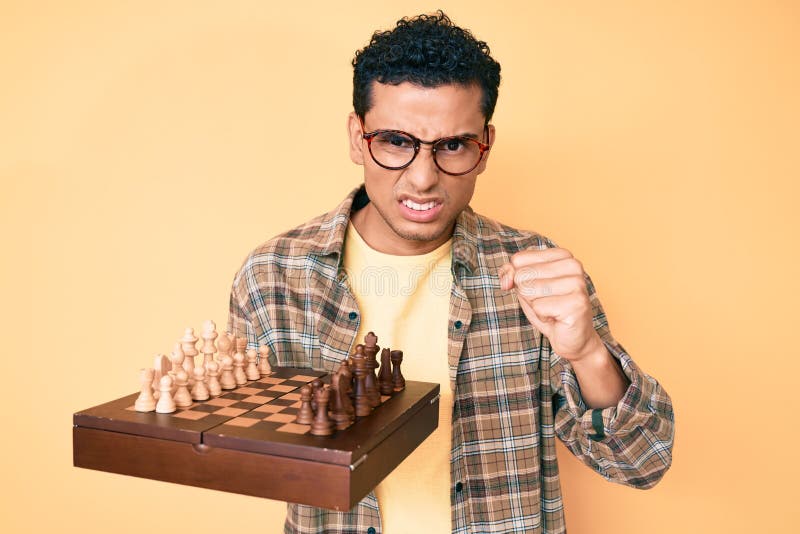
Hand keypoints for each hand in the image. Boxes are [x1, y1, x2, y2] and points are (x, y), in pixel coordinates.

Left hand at [499, 247, 603, 362]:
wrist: (573, 338)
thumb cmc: (548, 309)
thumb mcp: (525, 287)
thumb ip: (511, 274)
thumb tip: (506, 279)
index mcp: (562, 255)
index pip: (518, 260)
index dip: (518, 279)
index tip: (535, 289)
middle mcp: (573, 265)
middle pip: (522, 275)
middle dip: (527, 294)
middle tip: (546, 302)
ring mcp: (577, 283)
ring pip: (529, 290)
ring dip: (535, 305)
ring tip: (551, 309)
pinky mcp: (577, 303)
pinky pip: (539, 307)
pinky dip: (542, 316)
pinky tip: (556, 318)